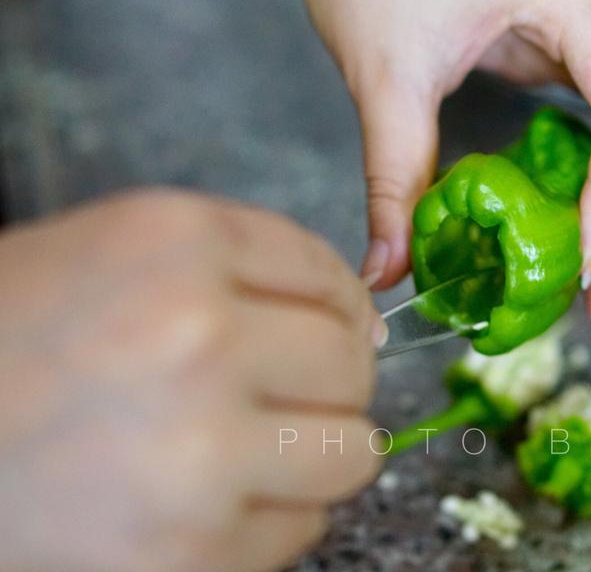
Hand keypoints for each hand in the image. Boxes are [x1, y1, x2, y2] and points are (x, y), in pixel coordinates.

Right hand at [0, 190, 381, 571]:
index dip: (344, 308)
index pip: (328, 274)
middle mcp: (197, 337)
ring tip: (252, 450)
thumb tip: (361, 325)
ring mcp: (198, 454)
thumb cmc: (7, 345)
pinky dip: (271, 517)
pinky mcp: (187, 555)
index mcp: (175, 244)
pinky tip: (207, 499)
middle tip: (287, 394)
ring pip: (350, 455)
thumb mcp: (113, 257)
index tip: (334, 329)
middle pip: (351, 365)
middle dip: (330, 381)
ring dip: (313, 454)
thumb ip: (241, 271)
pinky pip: (301, 530)